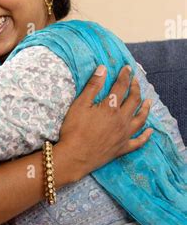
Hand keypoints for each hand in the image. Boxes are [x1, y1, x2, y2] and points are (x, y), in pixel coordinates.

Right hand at [58, 64, 151, 180]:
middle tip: (135, 81)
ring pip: (140, 119)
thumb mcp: (79, 105)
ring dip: (145, 108)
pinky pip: (139, 141)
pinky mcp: (123, 148)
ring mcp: (124, 135)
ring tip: (148, 101)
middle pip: (134, 101)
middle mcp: (122, 120)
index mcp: (111, 108)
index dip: (124, 76)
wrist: (74, 156)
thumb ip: (92, 86)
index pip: (121, 87)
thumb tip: (103, 68)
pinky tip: (150, 131)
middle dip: (136, 88)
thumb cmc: (74, 130)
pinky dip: (146, 136)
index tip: (127, 68)